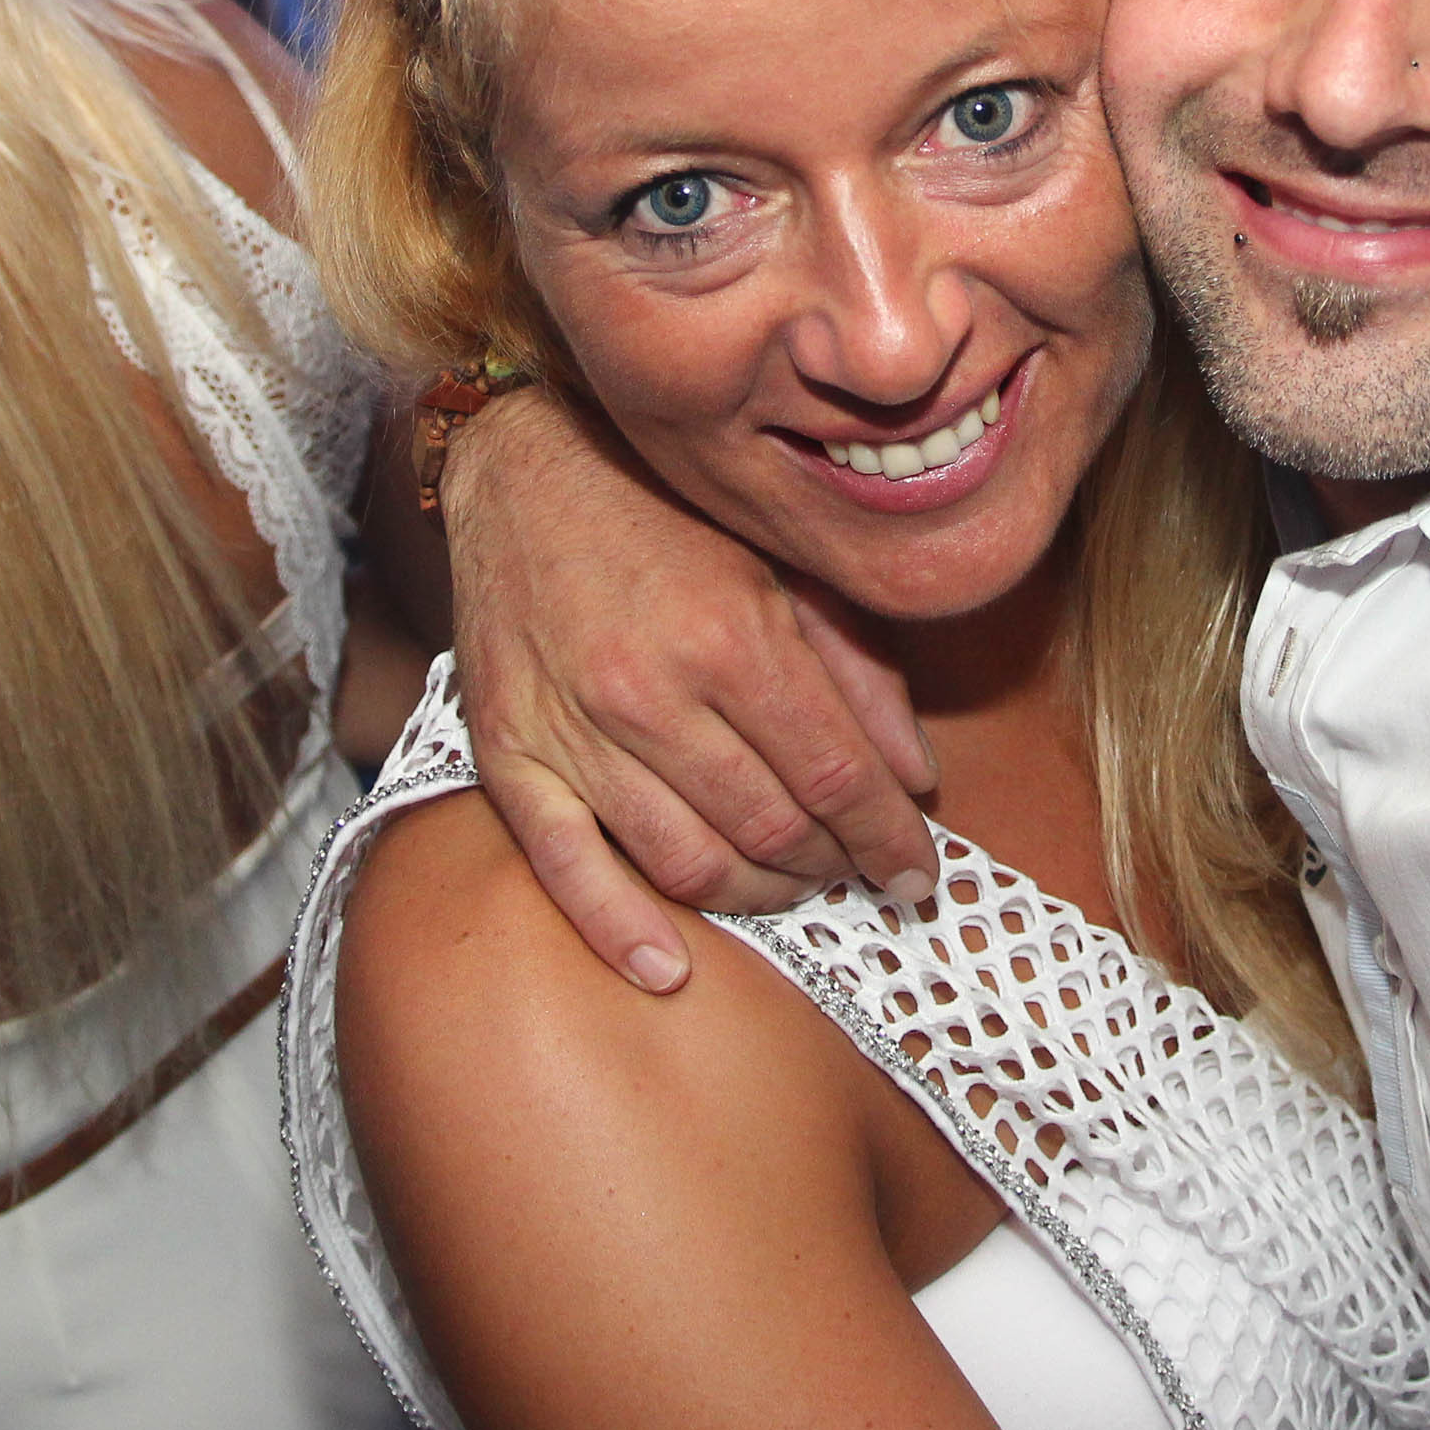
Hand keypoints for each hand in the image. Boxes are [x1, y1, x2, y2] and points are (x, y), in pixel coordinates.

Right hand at [441, 386, 940, 991]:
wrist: (521, 461)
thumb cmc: (666, 509)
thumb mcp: (785, 562)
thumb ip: (858, 669)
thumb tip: (915, 776)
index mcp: (732, 635)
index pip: (837, 779)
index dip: (891, 840)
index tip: (920, 875)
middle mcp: (651, 692)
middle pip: (771, 830)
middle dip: (836, 868)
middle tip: (862, 873)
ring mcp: (572, 730)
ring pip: (686, 863)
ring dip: (759, 899)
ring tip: (794, 889)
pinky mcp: (508, 752)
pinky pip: (566, 867)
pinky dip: (619, 930)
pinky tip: (671, 967)